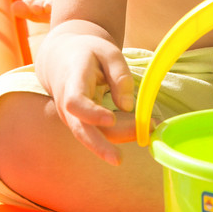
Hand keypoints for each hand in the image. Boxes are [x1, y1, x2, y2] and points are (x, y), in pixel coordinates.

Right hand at [41, 30, 135, 164]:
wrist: (62, 59)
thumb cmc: (88, 53)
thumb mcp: (108, 52)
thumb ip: (119, 75)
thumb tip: (128, 107)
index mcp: (72, 80)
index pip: (75, 102)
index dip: (91, 113)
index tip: (111, 118)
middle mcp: (67, 103)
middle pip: (80, 129)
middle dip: (99, 146)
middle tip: (119, 160)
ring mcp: (72, 117)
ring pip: (94, 134)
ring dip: (121, 136)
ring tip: (150, 128)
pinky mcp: (81, 124)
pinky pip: (99, 133)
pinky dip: (120, 133)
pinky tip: (141, 129)